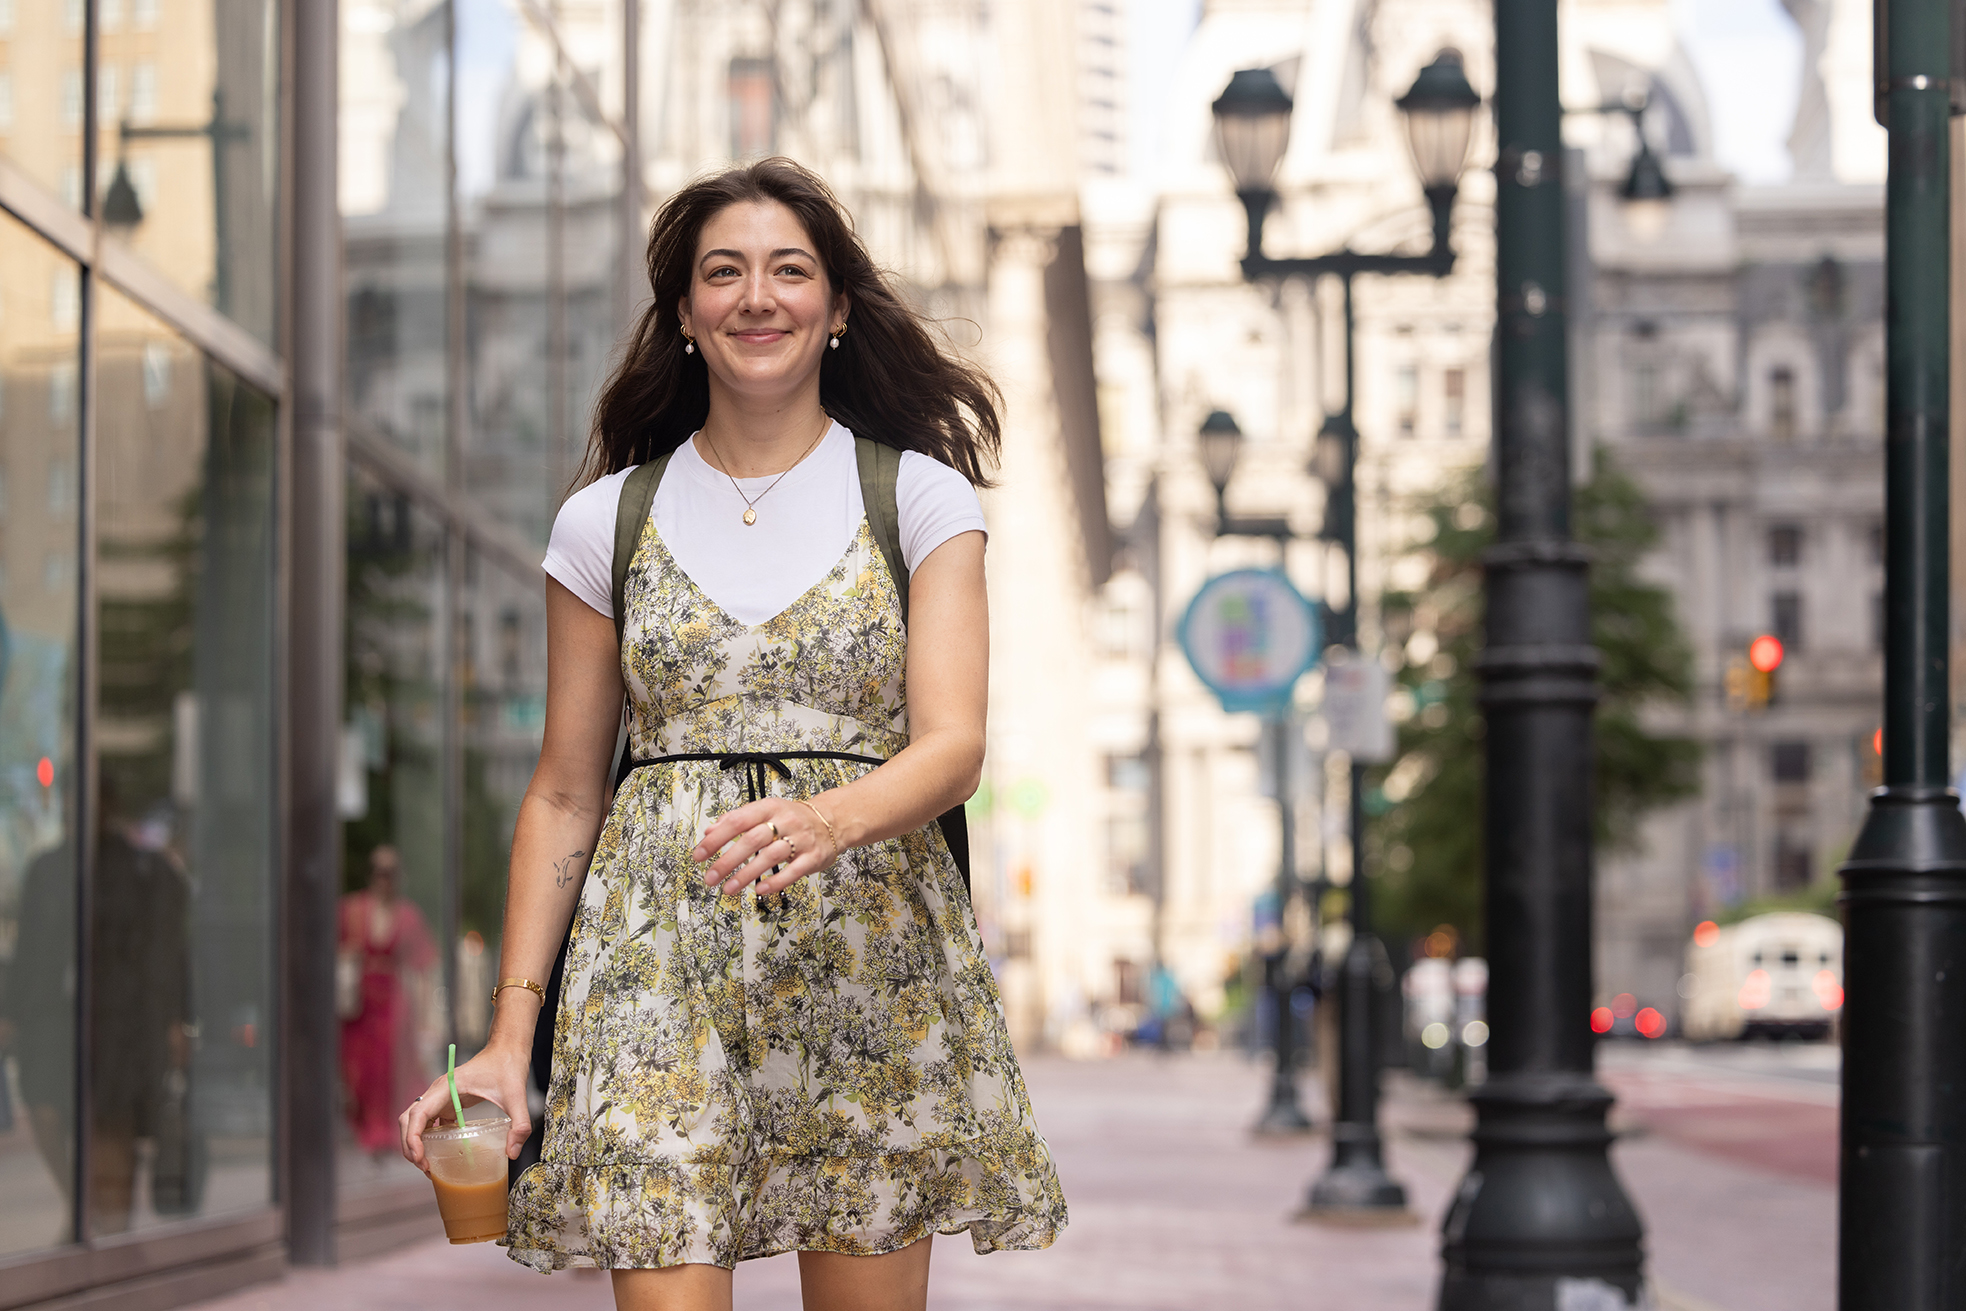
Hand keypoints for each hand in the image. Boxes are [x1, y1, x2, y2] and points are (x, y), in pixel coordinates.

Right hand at [399, 1042, 531, 1171]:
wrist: (507, 1049)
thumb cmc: (508, 1066)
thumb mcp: (517, 1096)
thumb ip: (519, 1124)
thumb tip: (512, 1153)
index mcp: (447, 1087)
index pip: (418, 1114)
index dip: (413, 1138)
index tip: (420, 1158)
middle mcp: (438, 1091)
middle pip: (409, 1120)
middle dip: (410, 1145)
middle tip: (424, 1167)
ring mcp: (441, 1096)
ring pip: (415, 1121)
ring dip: (415, 1142)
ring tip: (428, 1165)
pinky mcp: (448, 1101)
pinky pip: (430, 1121)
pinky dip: (428, 1138)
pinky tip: (440, 1153)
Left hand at [692, 796, 838, 896]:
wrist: (833, 820)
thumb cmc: (794, 818)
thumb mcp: (766, 810)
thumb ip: (738, 819)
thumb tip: (710, 831)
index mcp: (770, 807)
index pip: (737, 821)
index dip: (716, 839)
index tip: (699, 855)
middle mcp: (785, 821)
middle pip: (752, 840)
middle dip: (727, 861)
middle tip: (710, 877)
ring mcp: (801, 839)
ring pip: (771, 856)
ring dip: (747, 874)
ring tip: (728, 888)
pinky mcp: (813, 857)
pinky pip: (793, 871)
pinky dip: (775, 882)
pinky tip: (760, 890)